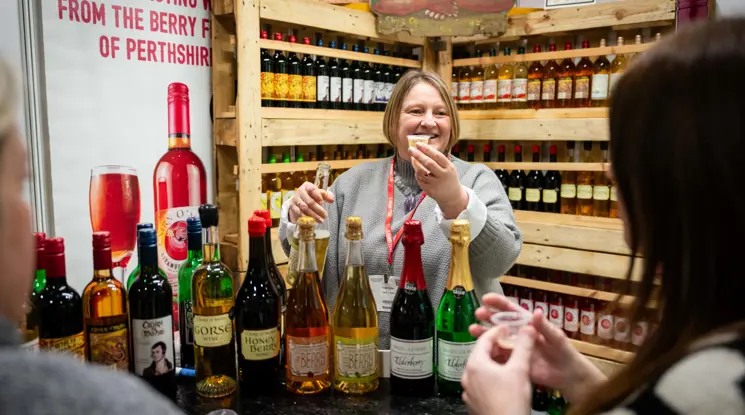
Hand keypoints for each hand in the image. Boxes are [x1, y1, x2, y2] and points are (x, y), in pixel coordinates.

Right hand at [288, 182, 334, 223]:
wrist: (299, 200)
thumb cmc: (311, 196)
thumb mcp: (319, 194)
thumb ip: (326, 196)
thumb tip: (332, 199)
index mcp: (307, 186)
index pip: (313, 190)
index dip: (318, 195)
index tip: (322, 202)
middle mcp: (300, 191)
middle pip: (309, 201)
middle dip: (318, 209)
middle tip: (325, 215)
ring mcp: (295, 199)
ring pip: (304, 208)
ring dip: (313, 215)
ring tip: (320, 220)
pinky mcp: (292, 206)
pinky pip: (298, 213)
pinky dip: (305, 217)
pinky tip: (311, 221)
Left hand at [408, 143, 467, 218]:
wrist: (452, 196)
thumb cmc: (448, 178)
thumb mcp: (449, 167)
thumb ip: (439, 160)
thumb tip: (424, 148)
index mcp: (449, 167)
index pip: (437, 156)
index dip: (427, 149)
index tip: (418, 144)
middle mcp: (443, 175)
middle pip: (428, 163)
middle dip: (418, 155)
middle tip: (410, 149)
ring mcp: (436, 184)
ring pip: (421, 172)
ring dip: (415, 164)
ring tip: (412, 159)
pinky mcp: (430, 190)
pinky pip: (419, 180)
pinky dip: (417, 174)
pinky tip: (417, 170)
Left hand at [461, 325, 534, 414]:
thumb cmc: (511, 401)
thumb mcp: (520, 370)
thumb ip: (524, 346)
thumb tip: (528, 329)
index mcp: (475, 364)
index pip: (484, 339)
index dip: (498, 331)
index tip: (508, 328)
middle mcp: (468, 376)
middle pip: (482, 354)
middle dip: (498, 347)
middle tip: (512, 343)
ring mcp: (469, 390)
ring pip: (482, 369)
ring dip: (496, 362)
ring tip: (511, 361)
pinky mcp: (474, 402)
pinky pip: (482, 383)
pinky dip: (493, 377)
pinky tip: (505, 380)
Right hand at [469, 293, 606, 403]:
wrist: (567, 376)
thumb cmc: (564, 352)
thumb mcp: (556, 338)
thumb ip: (545, 326)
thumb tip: (535, 312)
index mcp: (528, 324)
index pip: (512, 311)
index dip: (499, 303)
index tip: (487, 298)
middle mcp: (518, 334)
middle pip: (500, 322)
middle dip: (488, 316)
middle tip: (477, 313)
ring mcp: (514, 348)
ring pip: (496, 338)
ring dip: (484, 333)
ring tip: (472, 330)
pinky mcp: (512, 362)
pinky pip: (498, 356)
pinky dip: (488, 353)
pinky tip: (479, 351)